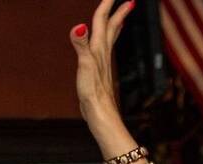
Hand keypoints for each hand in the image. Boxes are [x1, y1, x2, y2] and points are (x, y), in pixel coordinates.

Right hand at [69, 0, 136, 138]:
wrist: (100, 113)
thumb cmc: (93, 92)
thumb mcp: (85, 65)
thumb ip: (81, 45)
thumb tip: (80, 26)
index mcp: (99, 48)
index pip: (102, 20)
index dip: (107, 4)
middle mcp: (103, 52)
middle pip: (112, 26)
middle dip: (119, 11)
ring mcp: (103, 62)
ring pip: (111, 37)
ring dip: (116, 24)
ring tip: (122, 15)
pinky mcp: (100, 71)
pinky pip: (106, 49)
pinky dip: (109, 41)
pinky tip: (106, 44)